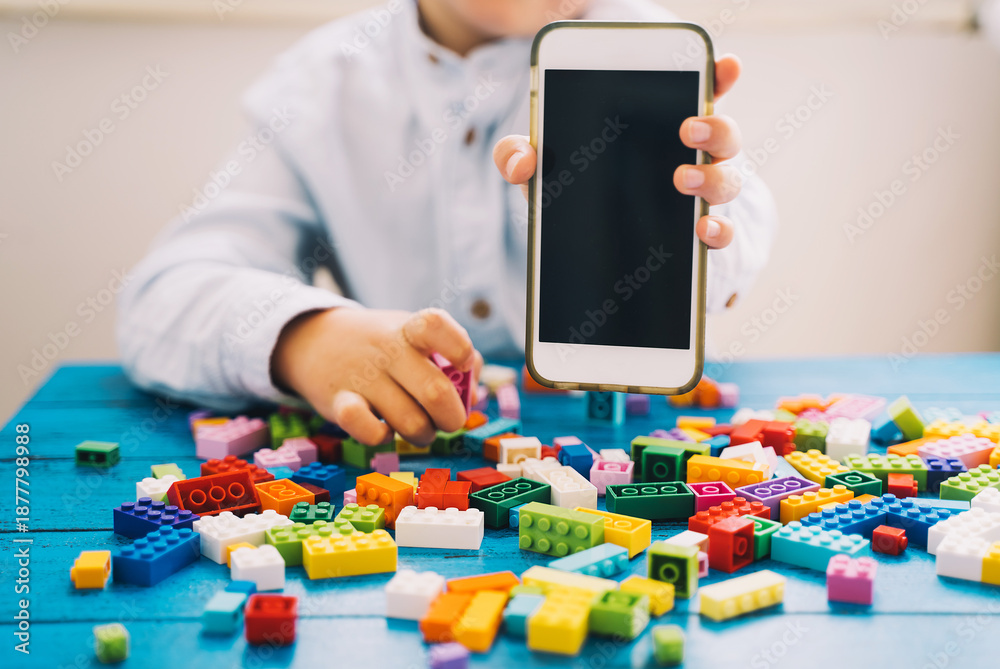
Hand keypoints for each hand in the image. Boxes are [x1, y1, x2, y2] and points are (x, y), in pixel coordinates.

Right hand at [272, 307, 481, 445]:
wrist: (315, 341)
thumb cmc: (383, 345)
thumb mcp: (416, 336)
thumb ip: (454, 359)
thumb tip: (472, 395)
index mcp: (409, 328)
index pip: (435, 325)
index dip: (458, 348)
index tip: (460, 365)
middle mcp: (386, 350)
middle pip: (435, 392)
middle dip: (452, 417)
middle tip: (447, 419)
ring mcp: (362, 377)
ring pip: (411, 422)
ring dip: (423, 434)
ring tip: (418, 427)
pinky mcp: (338, 403)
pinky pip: (369, 433)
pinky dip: (383, 438)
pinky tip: (383, 429)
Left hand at [493, 54, 744, 249]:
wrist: (597, 260)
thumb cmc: (576, 197)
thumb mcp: (545, 173)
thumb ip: (520, 157)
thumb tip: (521, 160)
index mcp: (660, 131)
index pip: (697, 95)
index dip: (716, 77)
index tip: (724, 64)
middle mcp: (692, 159)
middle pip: (725, 135)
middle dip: (715, 126)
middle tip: (688, 127)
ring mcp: (701, 200)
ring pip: (729, 180)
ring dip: (712, 176)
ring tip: (682, 177)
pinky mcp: (699, 240)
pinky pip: (723, 233)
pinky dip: (718, 230)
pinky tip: (701, 228)